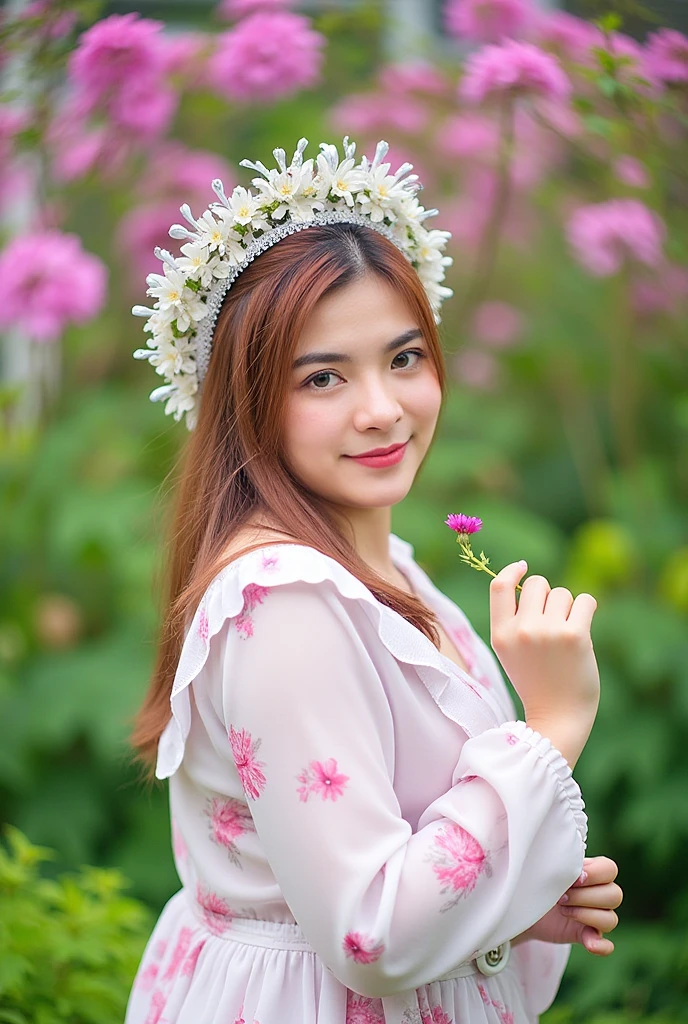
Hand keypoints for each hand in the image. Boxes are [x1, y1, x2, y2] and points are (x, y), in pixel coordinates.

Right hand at [489, 562, 600, 723]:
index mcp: (500, 634)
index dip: (512, 571)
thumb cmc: (536, 681)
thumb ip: (513, 621)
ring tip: (566, 635)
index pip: (500, 587)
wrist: (558, 717)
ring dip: (568, 609)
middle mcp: (521, 630)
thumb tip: (531, 582)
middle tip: (554, 621)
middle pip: (538, 584)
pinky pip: (585, 601)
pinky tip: (584, 628)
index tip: (523, 567)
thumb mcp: (510, 652)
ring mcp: (548, 632)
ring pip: (563, 594)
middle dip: (549, 597)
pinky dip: (587, 610)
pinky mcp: (575, 636)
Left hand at [519, 856, 621, 954]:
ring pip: (611, 919)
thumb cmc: (537, 880)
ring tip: (563, 911)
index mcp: (591, 872)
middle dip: (586, 896)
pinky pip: (606, 945)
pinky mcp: (587, 936)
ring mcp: (595, 916)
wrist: (522, 905)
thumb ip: (563, 865)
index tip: (573, 880)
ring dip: (587, 916)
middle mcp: (598, 893)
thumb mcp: (548, 868)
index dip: (595, 874)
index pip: (610, 869)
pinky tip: (589, 943)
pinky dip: (601, 946)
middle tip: (561, 897)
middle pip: (614, 895)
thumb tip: (577, 872)